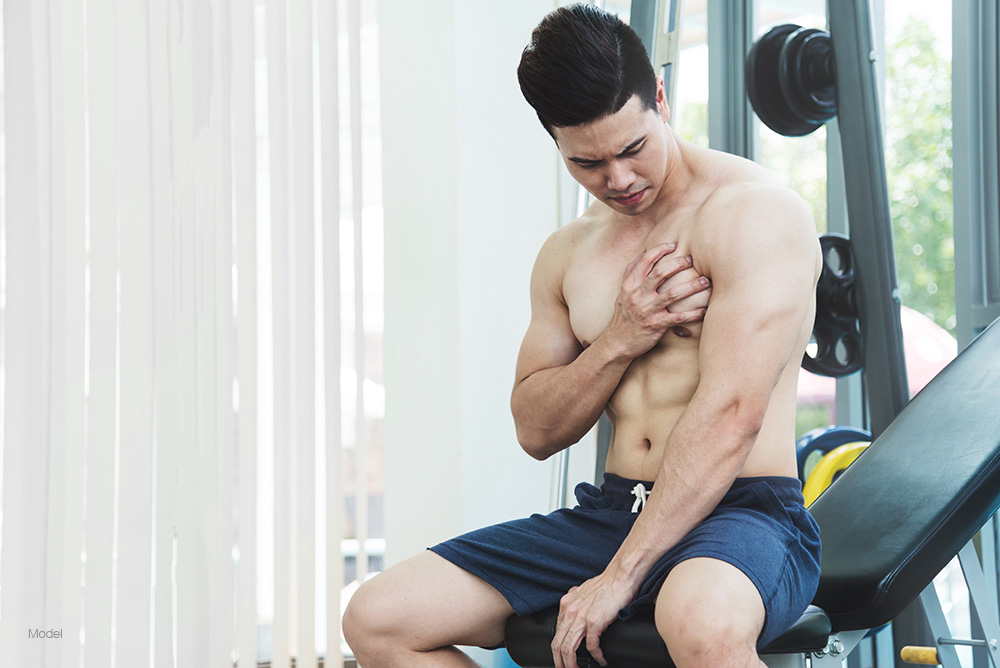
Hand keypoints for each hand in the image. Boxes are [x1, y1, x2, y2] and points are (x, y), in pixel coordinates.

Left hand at [551, 571, 635, 667]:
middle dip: (559, 661)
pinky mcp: (595, 621)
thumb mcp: (584, 592)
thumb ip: (577, 603)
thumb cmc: (607, 584)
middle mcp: (570, 610)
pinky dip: (596, 657)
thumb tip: (576, 613)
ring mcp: (581, 617)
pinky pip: (591, 646)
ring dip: (571, 664)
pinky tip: (601, 660)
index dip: (557, 649)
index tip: (561, 658)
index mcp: (566, 604)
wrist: (620, 576)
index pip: (556, 632)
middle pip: (557, 643)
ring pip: (568, 648)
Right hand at [603, 243, 709, 358]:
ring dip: (691, 286)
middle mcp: (637, 296)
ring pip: (672, 294)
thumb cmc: (623, 317)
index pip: (645, 261)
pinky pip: (678, 317)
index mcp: (629, 286)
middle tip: (691, 260)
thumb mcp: (622, 294)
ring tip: (704, 281)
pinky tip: (704, 310)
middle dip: (678, 263)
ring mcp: (646, 311)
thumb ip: (631, 275)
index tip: (674, 244)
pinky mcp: (655, 326)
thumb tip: (642, 254)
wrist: (616, 344)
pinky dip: (693, 313)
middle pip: (660, 273)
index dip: (660, 249)